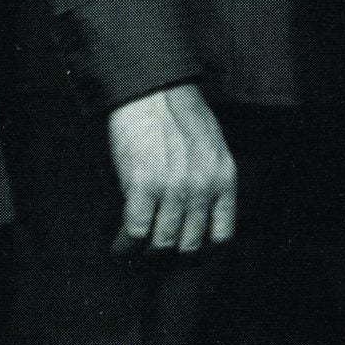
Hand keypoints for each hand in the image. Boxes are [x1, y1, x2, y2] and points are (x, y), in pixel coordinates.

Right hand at [107, 83, 236, 254]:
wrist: (153, 89)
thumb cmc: (181, 112)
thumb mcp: (212, 146)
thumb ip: (210, 178)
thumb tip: (199, 211)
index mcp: (224, 177)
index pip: (222, 233)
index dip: (204, 247)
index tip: (190, 249)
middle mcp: (203, 188)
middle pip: (190, 243)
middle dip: (173, 253)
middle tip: (159, 255)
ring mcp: (173, 189)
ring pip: (162, 242)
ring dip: (148, 252)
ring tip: (138, 253)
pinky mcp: (142, 186)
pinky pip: (136, 230)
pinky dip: (126, 244)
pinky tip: (121, 246)